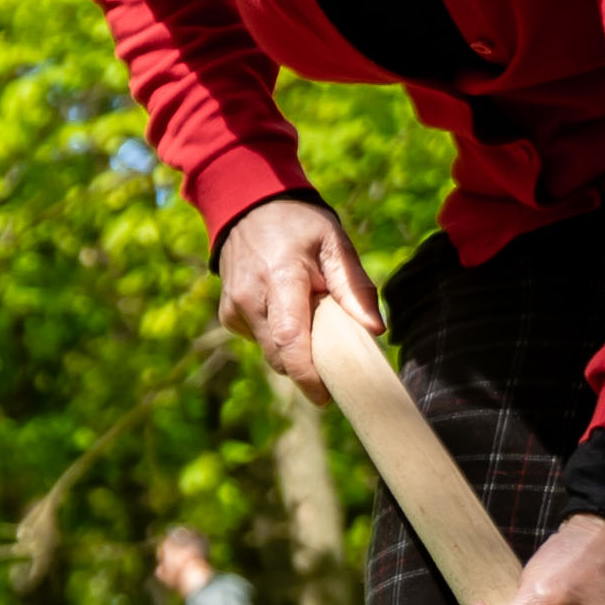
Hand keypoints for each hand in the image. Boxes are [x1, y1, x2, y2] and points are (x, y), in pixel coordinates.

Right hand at [213, 193, 363, 392]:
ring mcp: (233, 308)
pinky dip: (279, 338)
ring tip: (312, 321)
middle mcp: (249, 298)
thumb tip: (375, 330)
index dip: (306, 374)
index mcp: (279, 278)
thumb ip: (354, 287)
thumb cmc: (299, 225)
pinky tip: (287, 312)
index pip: (289, 338)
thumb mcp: (334, 243)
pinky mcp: (228, 315)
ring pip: (269, 352)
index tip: (326, 397)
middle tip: (335, 359)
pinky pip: (259, 341)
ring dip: (294, 350)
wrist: (247, 208)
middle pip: (280, 355)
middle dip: (308, 367)